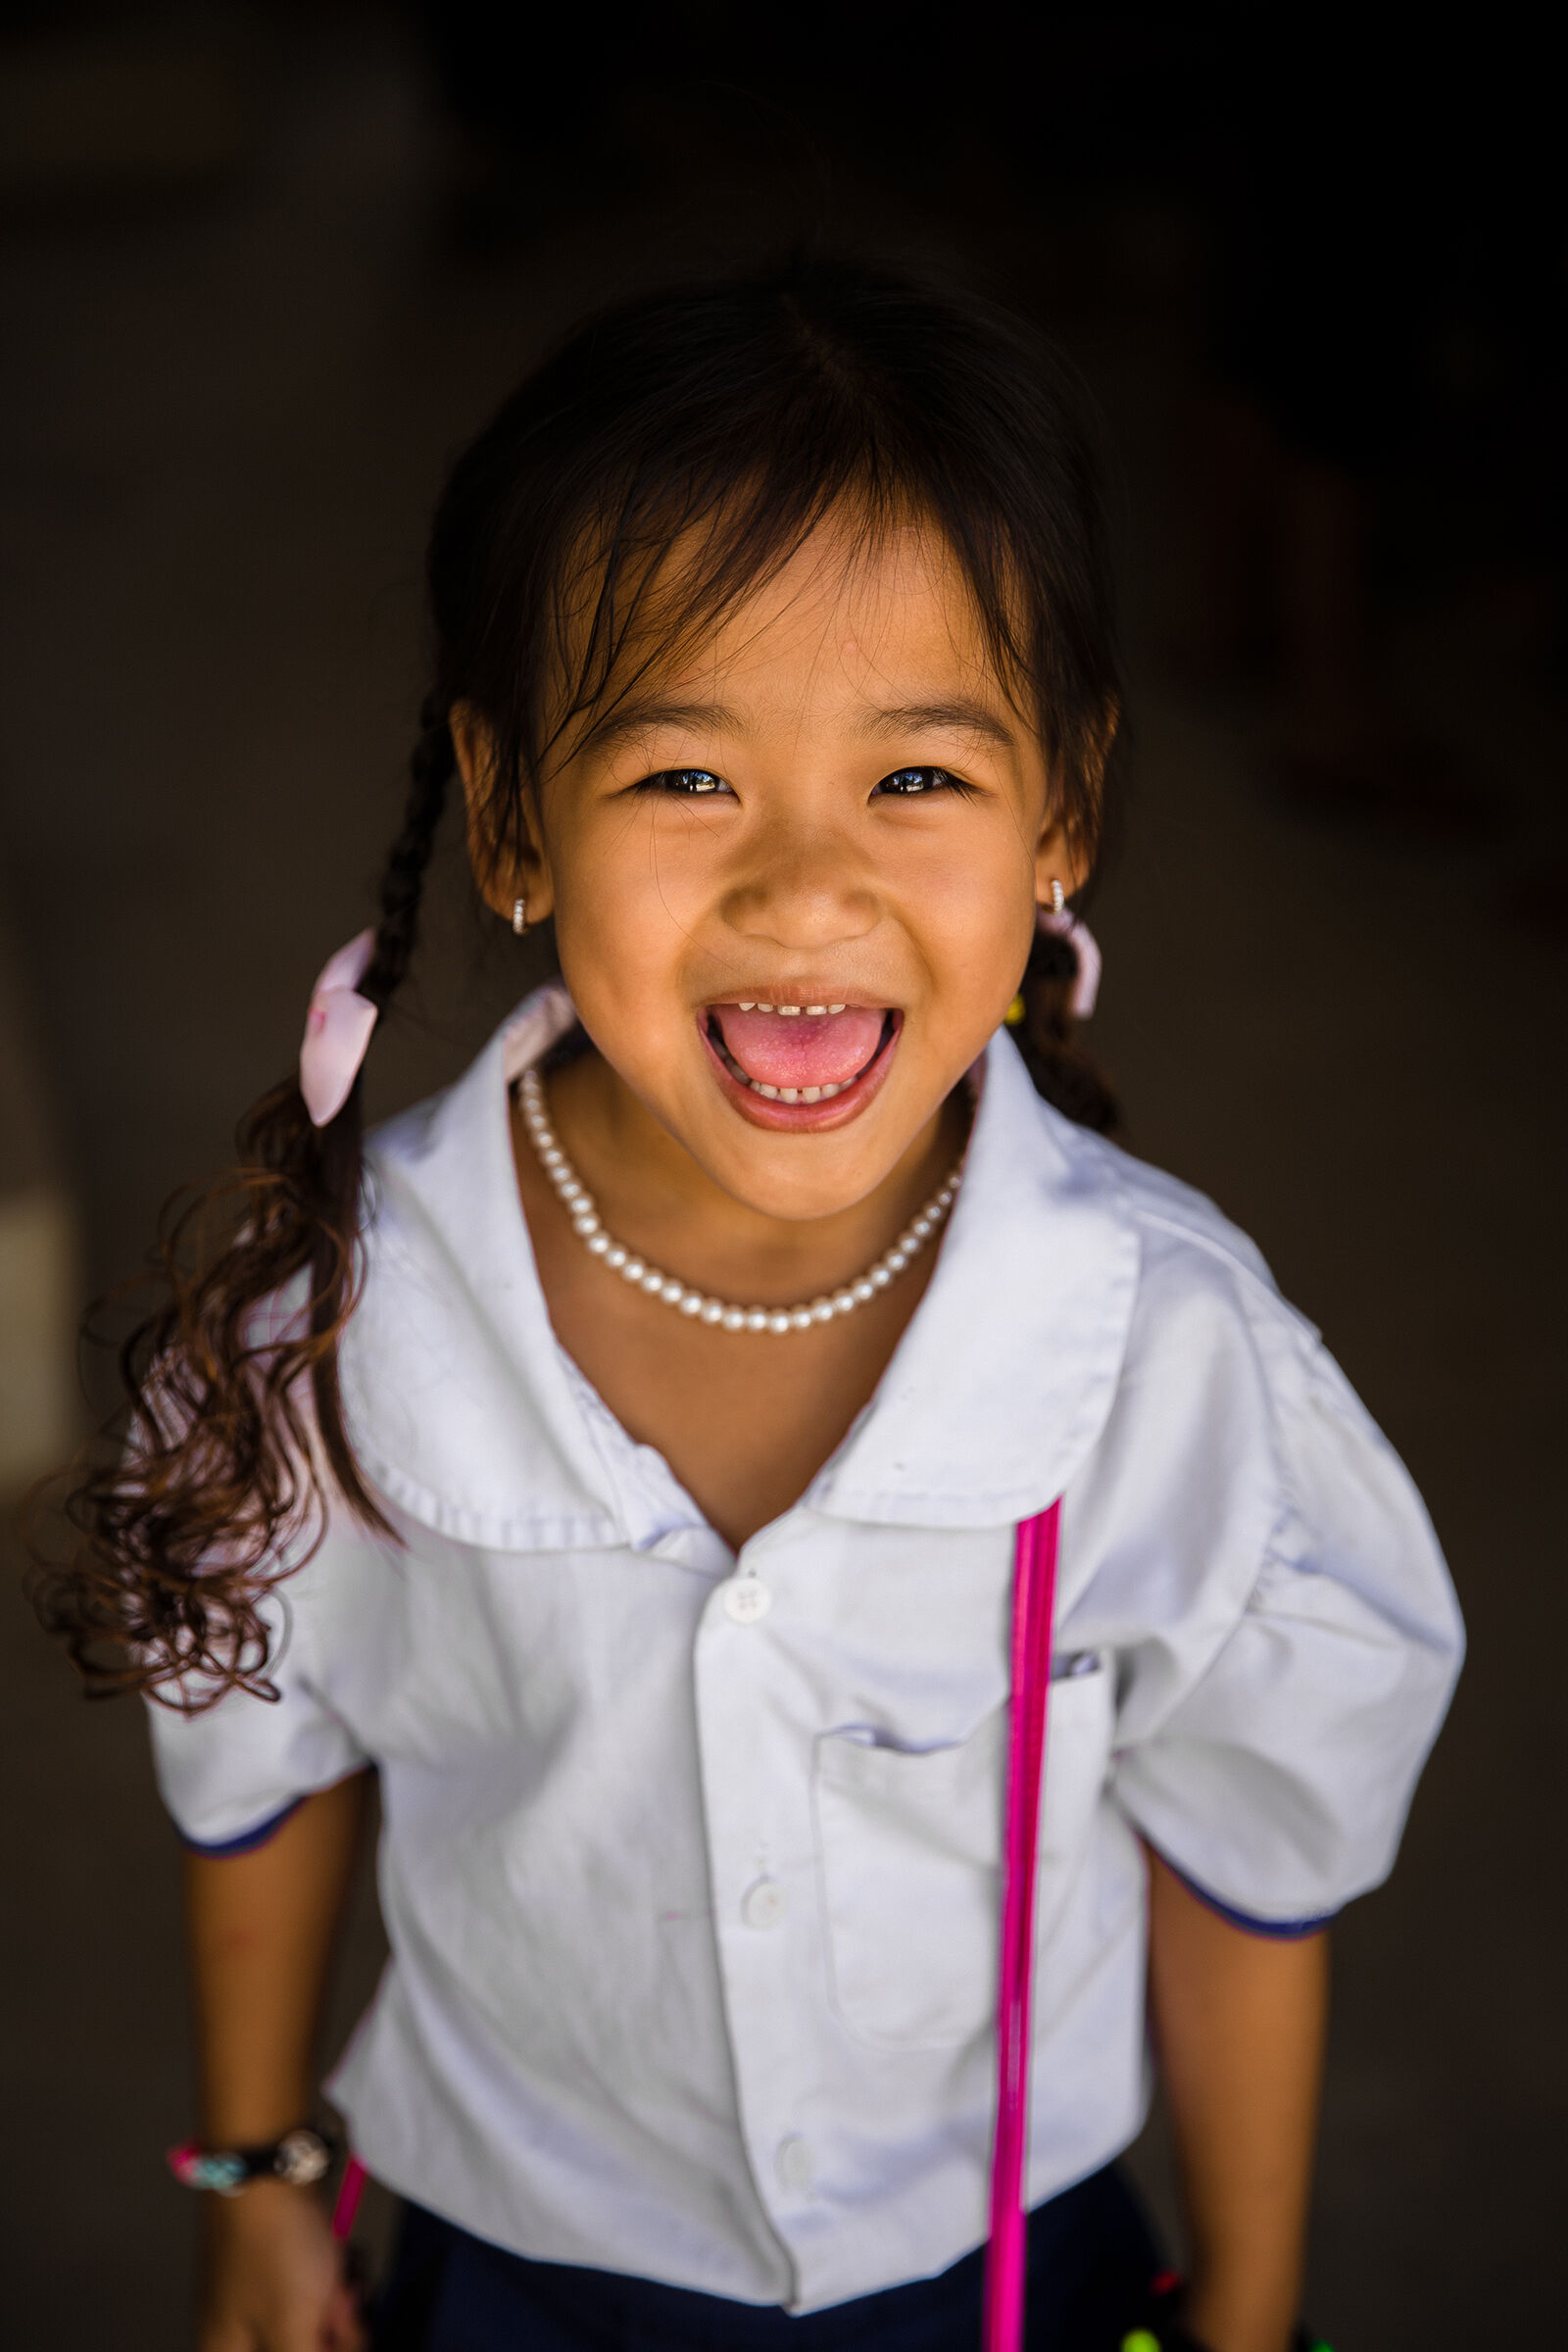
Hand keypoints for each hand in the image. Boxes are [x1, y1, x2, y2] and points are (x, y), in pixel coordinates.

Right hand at [197, 2180, 364, 2351]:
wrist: (272, 2161)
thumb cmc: (273, 2245)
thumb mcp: (293, 2328)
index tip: (332, 2340)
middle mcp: (238, 2328)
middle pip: (304, 2346)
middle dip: (334, 2332)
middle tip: (343, 2303)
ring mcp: (263, 2291)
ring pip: (317, 2320)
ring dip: (344, 2301)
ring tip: (344, 2273)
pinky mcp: (285, 2260)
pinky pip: (320, 2286)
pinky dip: (338, 2274)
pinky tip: (345, 2256)